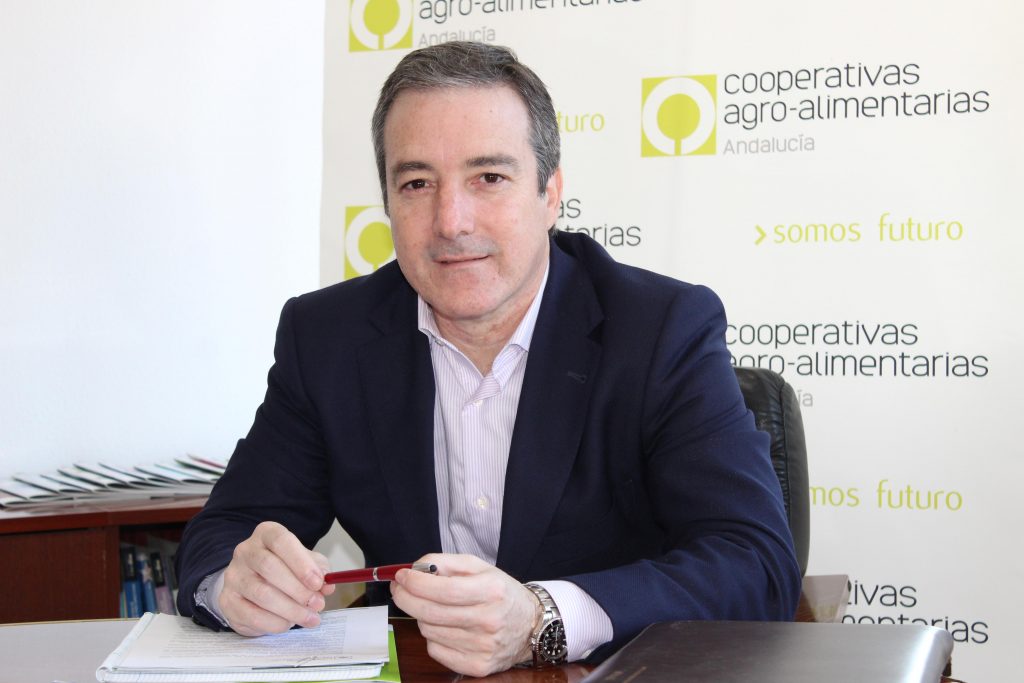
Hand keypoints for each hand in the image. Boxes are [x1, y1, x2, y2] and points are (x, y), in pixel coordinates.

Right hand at [218, 521, 334, 635]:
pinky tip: (288, 623)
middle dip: (298, 590)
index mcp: (266, 534)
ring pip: (262, 594)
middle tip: (317, 604)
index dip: (301, 563)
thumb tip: (327, 585)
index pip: (281, 541)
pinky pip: (251, 615)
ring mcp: (233, 576)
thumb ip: (318, 570)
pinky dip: (274, 623)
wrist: (251, 582)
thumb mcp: (305, 562)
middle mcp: (245, 551)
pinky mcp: (227, 601)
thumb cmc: (283, 568)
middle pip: (270, 567)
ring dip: (291, 610)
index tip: (318, 583)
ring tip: (309, 618)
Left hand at [391, 553, 540, 676]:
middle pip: (430, 612)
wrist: (530, 625)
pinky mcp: (477, 666)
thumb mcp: (481, 568)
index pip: (443, 589)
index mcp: (492, 591)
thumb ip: (447, 563)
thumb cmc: (501, 594)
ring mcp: (483, 646)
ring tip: (434, 607)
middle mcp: (489, 620)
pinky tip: (445, 627)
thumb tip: (416, 568)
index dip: (415, 582)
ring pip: (429, 631)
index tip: (402, 575)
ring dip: (422, 616)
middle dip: (406, 597)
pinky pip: (435, 651)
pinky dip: (433, 637)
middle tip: (400, 588)